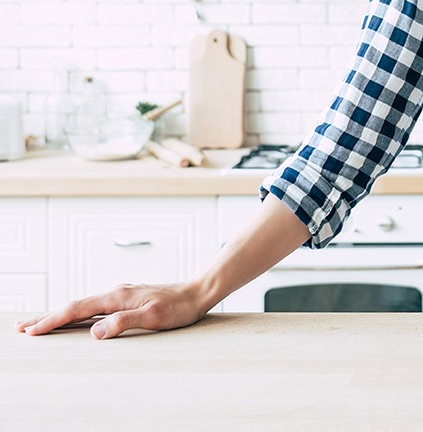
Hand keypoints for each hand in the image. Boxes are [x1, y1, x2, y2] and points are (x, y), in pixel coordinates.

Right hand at [15, 281, 210, 339]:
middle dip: (48, 316)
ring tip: (42, 323)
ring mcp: (122, 294)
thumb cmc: (179, 307)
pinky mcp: (128, 298)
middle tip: (22, 327)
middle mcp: (116, 292)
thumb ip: (123, 323)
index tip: (32, 330)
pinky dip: (79, 313)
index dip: (53, 321)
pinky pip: (96, 306)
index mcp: (117, 296)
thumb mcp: (153, 318)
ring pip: (84, 305)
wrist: (198, 292)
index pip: (77, 309)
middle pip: (75, 305)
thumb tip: (95, 332)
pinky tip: (77, 318)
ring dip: (62, 315)